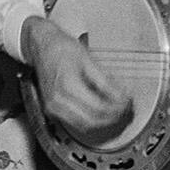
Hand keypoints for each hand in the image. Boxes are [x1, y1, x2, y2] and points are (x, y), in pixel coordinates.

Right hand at [24, 16, 130, 138]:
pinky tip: (100, 112)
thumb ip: (105, 81)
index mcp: (67, 85)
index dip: (117, 108)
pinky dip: (90, 120)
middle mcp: (58, 100)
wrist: (40, 44)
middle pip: (92, 121)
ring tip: (116, 112)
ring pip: (84, 126)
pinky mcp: (52, 109)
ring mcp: (53, 107)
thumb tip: (121, 96)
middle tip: (126, 109)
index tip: (128, 102)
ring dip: (102, 122)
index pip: (98, 108)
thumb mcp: (87, 58)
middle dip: (113, 118)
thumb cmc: (61, 46)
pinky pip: (75, 122)